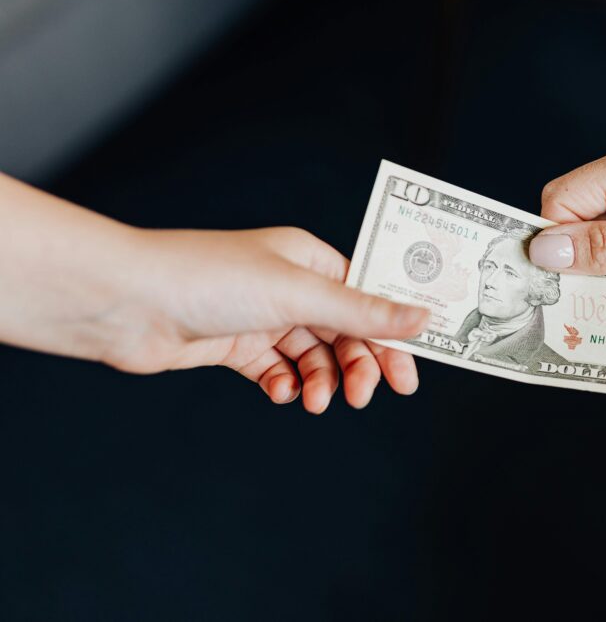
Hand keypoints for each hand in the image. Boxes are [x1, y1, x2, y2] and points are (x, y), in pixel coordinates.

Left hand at [96, 226, 428, 412]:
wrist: (128, 303)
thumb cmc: (209, 279)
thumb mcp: (299, 296)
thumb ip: (362, 312)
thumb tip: (423, 318)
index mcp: (311, 260)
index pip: (369, 297)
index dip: (392, 334)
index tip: (409, 374)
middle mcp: (291, 286)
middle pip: (346, 332)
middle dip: (360, 365)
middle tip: (367, 396)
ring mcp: (263, 317)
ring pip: (314, 357)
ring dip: (322, 381)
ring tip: (315, 401)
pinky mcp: (236, 346)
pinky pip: (277, 371)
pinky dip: (286, 385)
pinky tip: (281, 392)